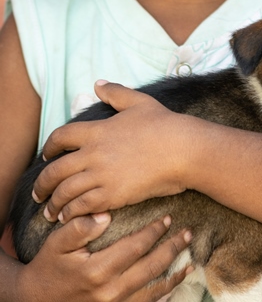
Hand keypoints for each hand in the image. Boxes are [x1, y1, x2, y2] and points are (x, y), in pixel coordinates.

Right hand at [15, 214, 192, 301]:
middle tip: (187, 233)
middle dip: (172, 248)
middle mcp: (109, 293)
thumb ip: (80, 227)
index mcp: (97, 270)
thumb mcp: (57, 243)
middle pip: (151, 268)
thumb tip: (105, 215)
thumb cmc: (48, 268)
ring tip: (190, 262)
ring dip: (174, 275)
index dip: (154, 231)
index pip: (136, 247)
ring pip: (153, 291)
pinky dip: (162, 295)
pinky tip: (172, 284)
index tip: (167, 218)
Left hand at [32, 81, 193, 222]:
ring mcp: (102, 175)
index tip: (45, 156)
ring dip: (54, 203)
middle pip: (55, 171)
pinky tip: (69, 217)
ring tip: (50, 212)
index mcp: (97, 130)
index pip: (60, 137)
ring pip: (65, 192)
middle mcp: (93, 153)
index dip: (49, 147)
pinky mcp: (113, 195)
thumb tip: (97, 84)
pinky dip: (72, 213)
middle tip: (39, 193)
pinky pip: (82, 206)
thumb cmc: (164, 124)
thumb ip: (115, 92)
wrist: (182, 149)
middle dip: (42, 184)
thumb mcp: (138, 101)